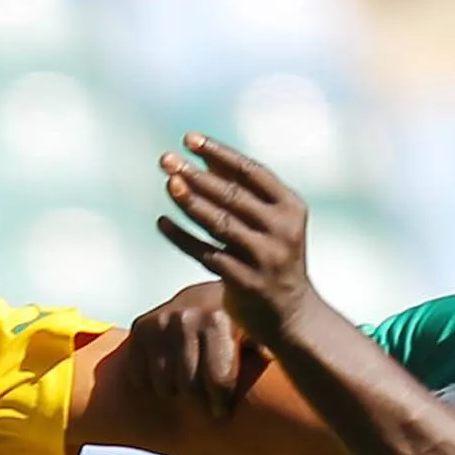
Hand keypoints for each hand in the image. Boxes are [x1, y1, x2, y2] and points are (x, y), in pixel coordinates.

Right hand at [125, 281, 267, 419]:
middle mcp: (187, 316)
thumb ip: (267, 348)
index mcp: (218, 319)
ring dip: (175, 391)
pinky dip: (150, 382)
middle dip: (198, 399)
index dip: (219, 402)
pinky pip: (140, 374)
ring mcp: (162, 321)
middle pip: (188, 386)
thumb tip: (287, 365)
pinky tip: (166, 376)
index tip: (222, 412)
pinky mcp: (142, 326)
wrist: (219, 284)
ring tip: (188, 386)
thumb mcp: (260, 332)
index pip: (215, 381)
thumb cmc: (246, 320)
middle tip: (206, 400)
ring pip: (164, 384)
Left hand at [157, 135, 319, 344]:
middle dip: (196, 174)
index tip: (189, 139)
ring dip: (190, 201)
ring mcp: (263, 258)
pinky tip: (163, 222)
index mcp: (290, 207)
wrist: (291, 315)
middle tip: (166, 159)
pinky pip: (206, 254)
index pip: (250, 171)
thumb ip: (243, 191)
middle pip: (232, 195)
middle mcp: (281, 230)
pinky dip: (182, 238)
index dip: (218, 153)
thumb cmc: (274, 257)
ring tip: (168, 182)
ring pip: (219, 223)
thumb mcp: (270, 221)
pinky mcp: (244, 282)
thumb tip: (204, 157)